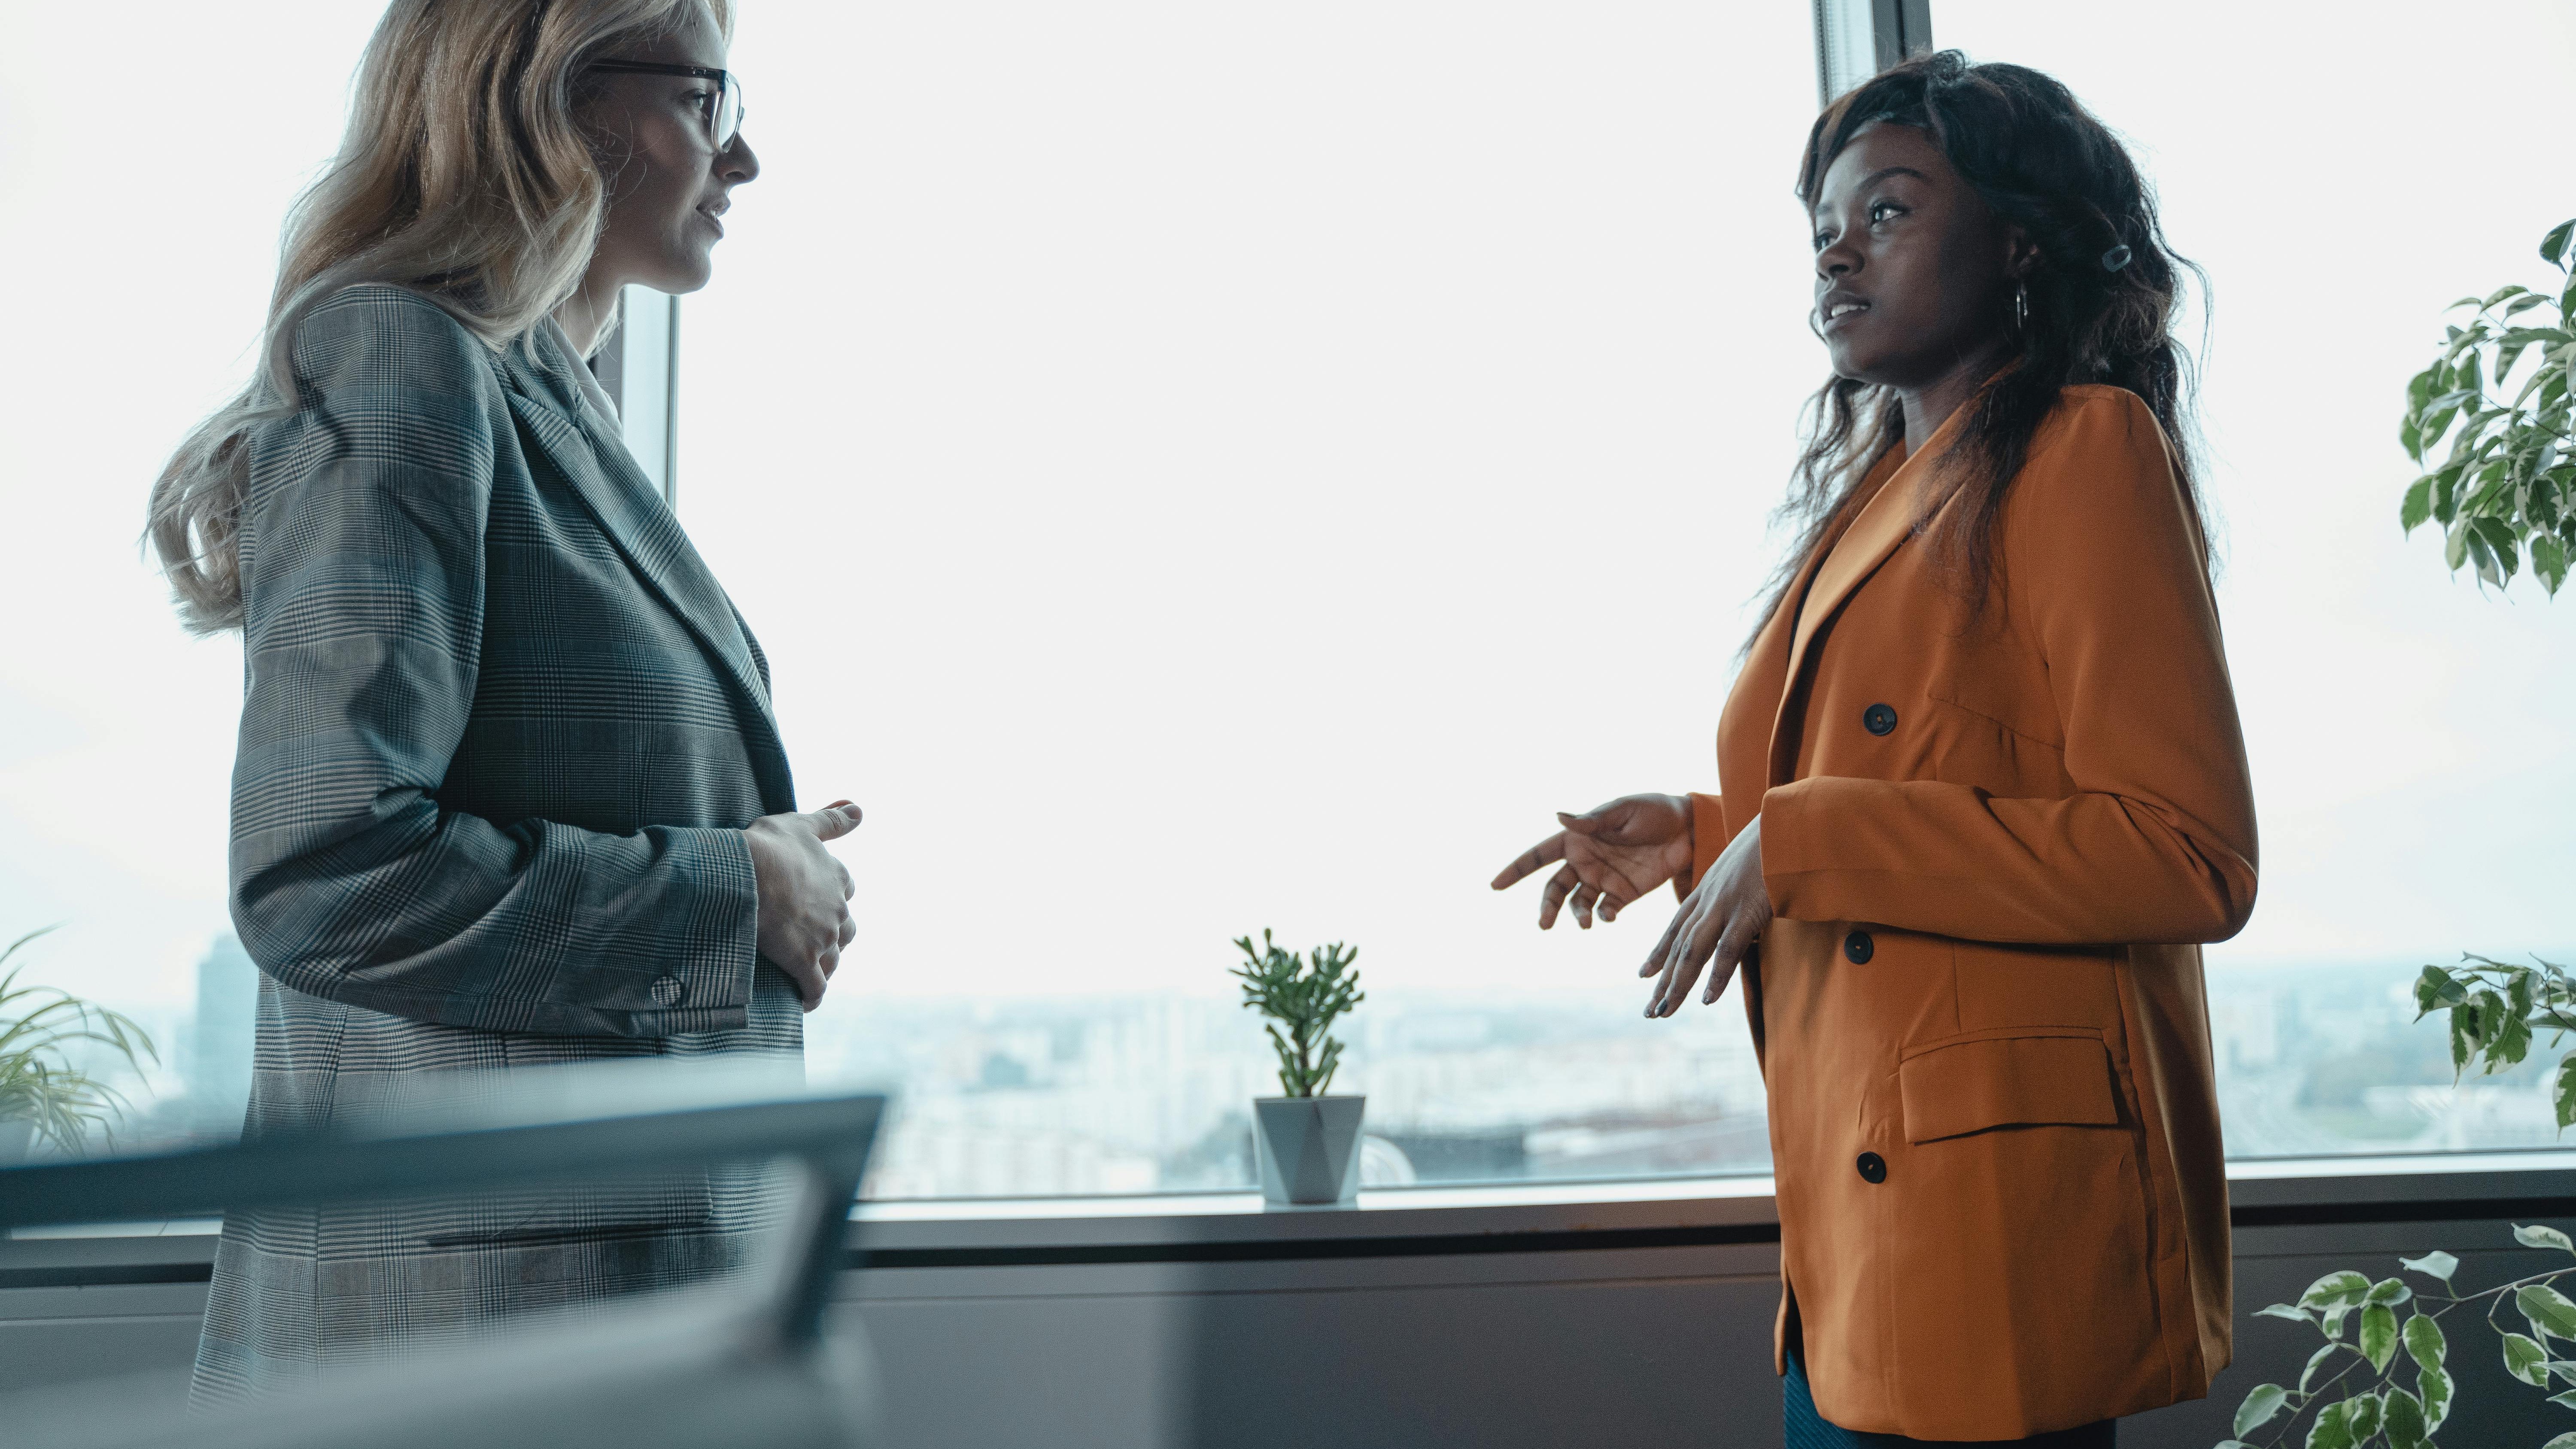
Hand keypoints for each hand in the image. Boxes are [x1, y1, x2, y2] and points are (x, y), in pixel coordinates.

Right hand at [745, 800, 860, 1011]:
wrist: (750, 876)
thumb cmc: (770, 846)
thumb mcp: (801, 825)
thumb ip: (831, 819)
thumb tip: (859, 808)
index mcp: (836, 876)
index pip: (845, 886)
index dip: (833, 893)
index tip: (819, 898)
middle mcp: (837, 909)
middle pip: (845, 928)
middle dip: (833, 933)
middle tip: (813, 939)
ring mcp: (823, 938)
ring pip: (834, 959)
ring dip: (826, 965)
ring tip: (810, 971)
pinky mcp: (805, 962)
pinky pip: (816, 988)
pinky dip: (811, 996)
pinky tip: (805, 1003)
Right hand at [1490, 793, 1692, 928]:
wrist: (1689, 829)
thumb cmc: (1652, 811)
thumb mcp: (1622, 811)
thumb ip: (1591, 820)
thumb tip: (1557, 816)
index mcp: (1577, 838)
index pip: (1539, 855)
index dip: (1516, 869)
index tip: (1495, 885)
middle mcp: (1584, 860)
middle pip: (1554, 888)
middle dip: (1547, 906)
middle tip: (1544, 923)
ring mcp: (1602, 879)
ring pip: (1576, 903)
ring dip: (1575, 915)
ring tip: (1583, 924)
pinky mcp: (1622, 894)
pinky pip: (1605, 909)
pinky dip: (1603, 915)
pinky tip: (1608, 916)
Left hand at [1640, 814, 1769, 1017]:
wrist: (1787, 823)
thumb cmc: (1773, 844)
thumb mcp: (1745, 869)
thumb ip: (1737, 891)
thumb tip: (1743, 909)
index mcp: (1707, 888)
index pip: (1675, 926)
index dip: (1658, 952)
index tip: (1643, 974)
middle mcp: (1708, 899)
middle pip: (1678, 945)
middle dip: (1662, 980)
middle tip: (1648, 1011)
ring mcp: (1725, 905)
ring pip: (1692, 952)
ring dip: (1677, 985)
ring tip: (1664, 1012)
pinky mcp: (1747, 911)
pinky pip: (1727, 949)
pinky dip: (1716, 976)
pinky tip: (1706, 999)